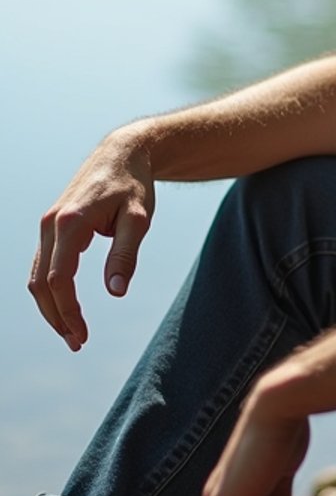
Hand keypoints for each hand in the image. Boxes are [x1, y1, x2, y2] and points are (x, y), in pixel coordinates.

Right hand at [29, 127, 155, 349]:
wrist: (123, 152)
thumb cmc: (134, 184)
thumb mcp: (139, 219)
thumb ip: (126, 255)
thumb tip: (115, 292)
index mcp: (71, 223)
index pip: (59, 279)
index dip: (68, 312)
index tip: (83, 335)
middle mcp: (51, 224)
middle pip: (42, 283)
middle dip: (56, 317)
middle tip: (78, 343)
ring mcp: (48, 224)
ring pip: (37, 276)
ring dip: (50, 307)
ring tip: (72, 332)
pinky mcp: (52, 225)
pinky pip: (43, 264)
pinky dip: (50, 289)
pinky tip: (66, 306)